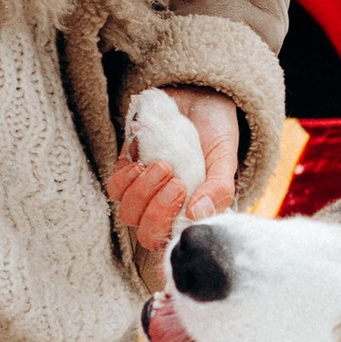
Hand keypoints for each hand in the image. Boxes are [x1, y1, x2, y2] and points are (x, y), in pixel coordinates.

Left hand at [108, 87, 238, 256]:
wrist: (197, 95)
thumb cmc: (215, 131)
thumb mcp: (225, 159)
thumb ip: (218, 189)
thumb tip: (196, 215)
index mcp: (192, 214)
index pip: (173, 246)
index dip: (172, 240)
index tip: (186, 211)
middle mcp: (166, 208)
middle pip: (147, 234)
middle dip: (159, 212)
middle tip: (177, 183)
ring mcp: (144, 190)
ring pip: (129, 213)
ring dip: (144, 191)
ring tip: (164, 165)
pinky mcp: (126, 170)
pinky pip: (115, 187)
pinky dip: (128, 176)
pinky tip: (145, 160)